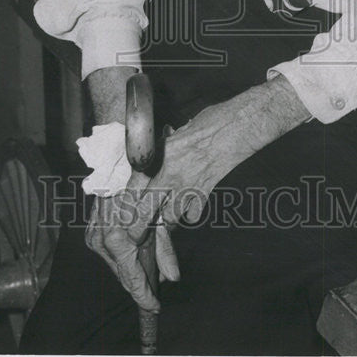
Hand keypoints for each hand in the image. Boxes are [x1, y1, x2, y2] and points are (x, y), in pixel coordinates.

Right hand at [84, 170, 179, 311]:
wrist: (120, 161)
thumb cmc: (148, 185)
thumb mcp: (162, 218)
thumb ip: (165, 249)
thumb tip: (173, 279)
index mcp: (120, 237)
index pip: (132, 277)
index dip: (144, 295)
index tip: (155, 306)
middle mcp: (103, 237)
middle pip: (122, 274)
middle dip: (139, 284)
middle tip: (153, 294)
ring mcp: (94, 233)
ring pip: (114, 265)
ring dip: (130, 271)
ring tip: (146, 276)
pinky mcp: (90, 230)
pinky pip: (106, 253)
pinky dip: (120, 258)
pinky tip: (132, 258)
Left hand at [134, 76, 310, 230]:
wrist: (238, 126)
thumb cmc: (209, 122)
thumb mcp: (177, 132)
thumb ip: (163, 150)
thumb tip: (152, 160)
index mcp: (161, 156)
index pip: (134, 187)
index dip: (124, 204)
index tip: (119, 215)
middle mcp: (172, 175)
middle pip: (147, 210)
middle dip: (138, 225)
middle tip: (134, 234)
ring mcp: (190, 186)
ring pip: (170, 217)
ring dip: (164, 218)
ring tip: (161, 218)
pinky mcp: (206, 192)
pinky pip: (192, 215)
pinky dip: (188, 215)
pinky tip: (187, 209)